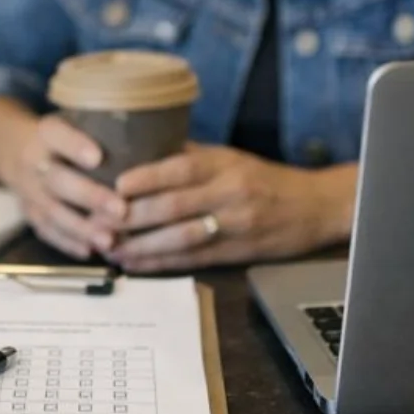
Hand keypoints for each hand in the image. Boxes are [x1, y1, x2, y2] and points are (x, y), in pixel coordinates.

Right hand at [3, 115, 128, 259]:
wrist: (15, 151)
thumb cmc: (67, 137)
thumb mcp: (77, 122)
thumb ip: (107, 132)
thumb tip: (162, 144)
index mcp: (48, 132)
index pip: (58, 135)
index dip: (75, 146)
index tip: (98, 157)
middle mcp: (34, 161)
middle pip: (58, 180)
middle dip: (89, 196)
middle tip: (121, 210)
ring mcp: (29, 190)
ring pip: (52, 211)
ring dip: (81, 228)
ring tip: (109, 241)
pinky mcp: (29, 213)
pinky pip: (46, 230)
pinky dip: (67, 242)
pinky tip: (90, 251)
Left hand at [105, 144, 355, 272]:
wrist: (316, 207)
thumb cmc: (263, 178)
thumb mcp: (228, 157)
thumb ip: (187, 156)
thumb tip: (137, 149)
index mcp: (224, 165)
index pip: (180, 169)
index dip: (146, 178)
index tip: (115, 186)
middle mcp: (229, 193)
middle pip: (174, 207)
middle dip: (132, 218)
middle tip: (97, 222)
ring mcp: (234, 226)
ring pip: (180, 238)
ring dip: (140, 246)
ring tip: (109, 248)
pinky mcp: (235, 253)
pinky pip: (191, 260)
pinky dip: (159, 264)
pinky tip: (134, 263)